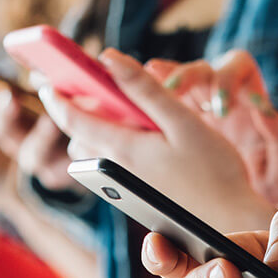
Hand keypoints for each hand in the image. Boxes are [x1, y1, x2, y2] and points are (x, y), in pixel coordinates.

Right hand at [0, 69, 75, 191]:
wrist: (94, 132)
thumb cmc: (74, 96)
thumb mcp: (60, 78)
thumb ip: (48, 73)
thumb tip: (40, 75)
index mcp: (5, 107)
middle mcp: (15, 134)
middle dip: (2, 114)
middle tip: (10, 98)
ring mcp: (35, 156)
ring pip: (29, 155)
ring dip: (40, 137)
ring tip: (54, 120)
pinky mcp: (58, 173)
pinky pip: (56, 170)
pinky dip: (68, 155)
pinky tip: (77, 140)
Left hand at [39, 48, 275, 232]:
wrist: (229, 219)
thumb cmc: (214, 170)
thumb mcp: (183, 121)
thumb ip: (144, 89)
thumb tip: (109, 57)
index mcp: (122, 149)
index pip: (72, 119)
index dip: (56, 97)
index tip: (47, 80)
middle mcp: (115, 170)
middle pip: (79, 136)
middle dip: (78, 112)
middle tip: (94, 89)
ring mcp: (124, 186)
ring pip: (95, 153)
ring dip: (97, 131)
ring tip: (122, 113)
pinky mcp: (136, 195)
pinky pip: (112, 166)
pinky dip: (115, 146)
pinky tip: (145, 140)